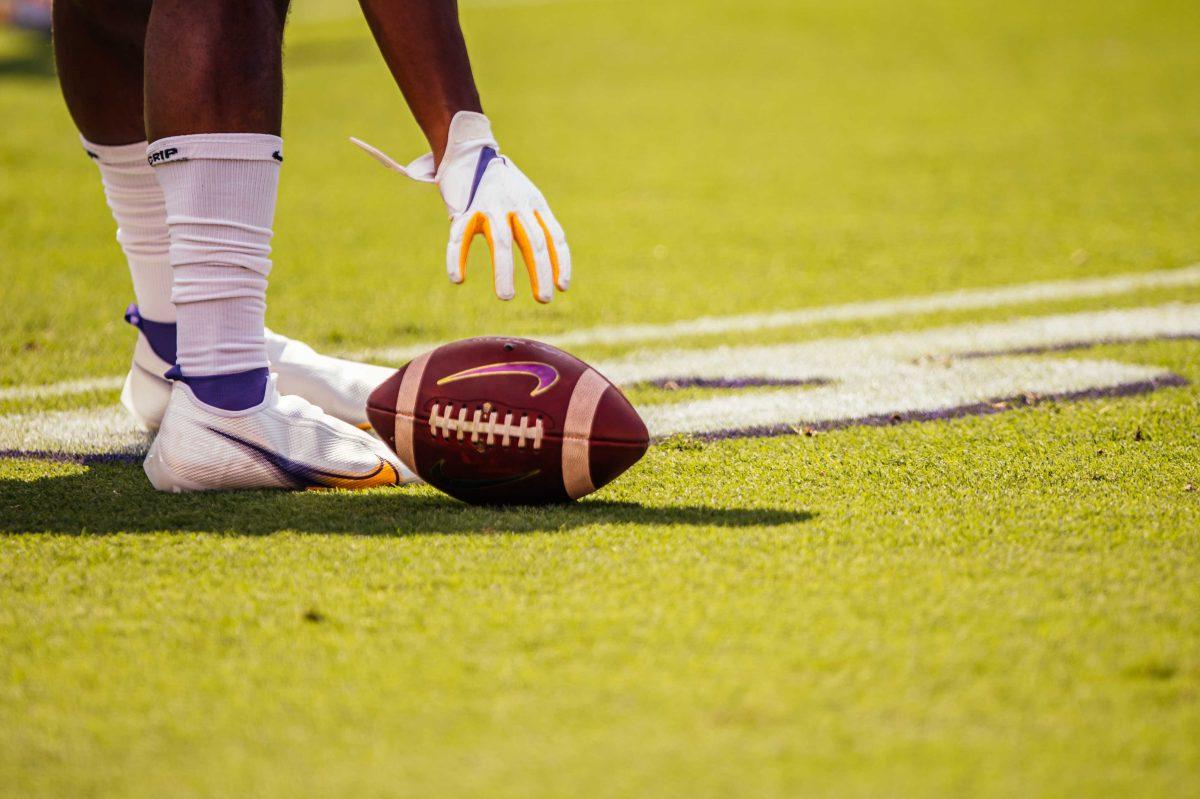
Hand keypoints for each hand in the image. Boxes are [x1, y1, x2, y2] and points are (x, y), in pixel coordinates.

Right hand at [352, 112, 570, 302]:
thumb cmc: (499, 182)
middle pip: (534, 243)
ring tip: (506, 297)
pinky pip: (460, 236)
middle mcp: (516, 204)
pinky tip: (457, 278)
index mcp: (534, 204)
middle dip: (541, 273)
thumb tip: (550, 260)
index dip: (561, 262)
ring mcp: (490, 205)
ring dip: (504, 271)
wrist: (468, 148)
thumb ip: (534, 222)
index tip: (562, 287)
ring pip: (501, 242)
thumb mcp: (525, 197)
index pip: (554, 236)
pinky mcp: (465, 208)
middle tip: (544, 299)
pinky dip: (457, 257)